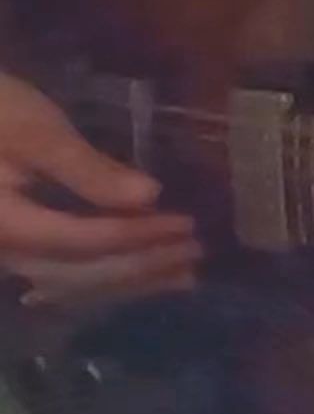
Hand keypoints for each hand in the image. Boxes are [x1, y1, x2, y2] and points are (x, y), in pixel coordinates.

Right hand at [0, 69, 203, 309]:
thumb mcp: (36, 131)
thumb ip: (89, 169)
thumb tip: (149, 196)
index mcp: (7, 226)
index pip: (84, 241)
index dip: (138, 236)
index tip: (186, 226)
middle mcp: (4, 254)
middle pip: (81, 273)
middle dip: (142, 266)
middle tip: (196, 254)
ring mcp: (5, 256)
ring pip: (72, 283)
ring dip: (129, 280)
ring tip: (182, 276)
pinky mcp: (12, 248)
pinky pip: (62, 276)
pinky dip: (104, 276)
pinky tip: (134, 276)